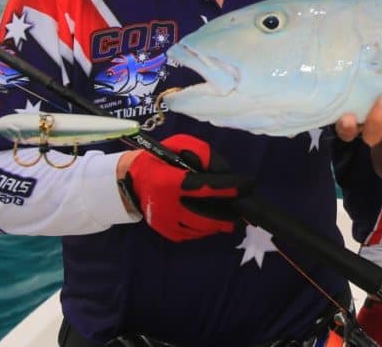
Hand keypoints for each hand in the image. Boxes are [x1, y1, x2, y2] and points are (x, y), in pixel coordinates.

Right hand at [122, 134, 249, 241]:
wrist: (133, 180)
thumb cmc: (162, 160)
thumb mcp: (181, 146)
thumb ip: (204, 155)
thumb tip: (226, 174)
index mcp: (168, 183)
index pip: (204, 188)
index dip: (228, 188)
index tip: (248, 186)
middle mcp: (166, 207)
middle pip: (207, 217)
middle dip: (228, 214)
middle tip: (241, 208)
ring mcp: (166, 223)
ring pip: (203, 229)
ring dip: (220, 222)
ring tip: (229, 213)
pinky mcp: (167, 233)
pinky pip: (194, 235)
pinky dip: (206, 228)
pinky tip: (211, 218)